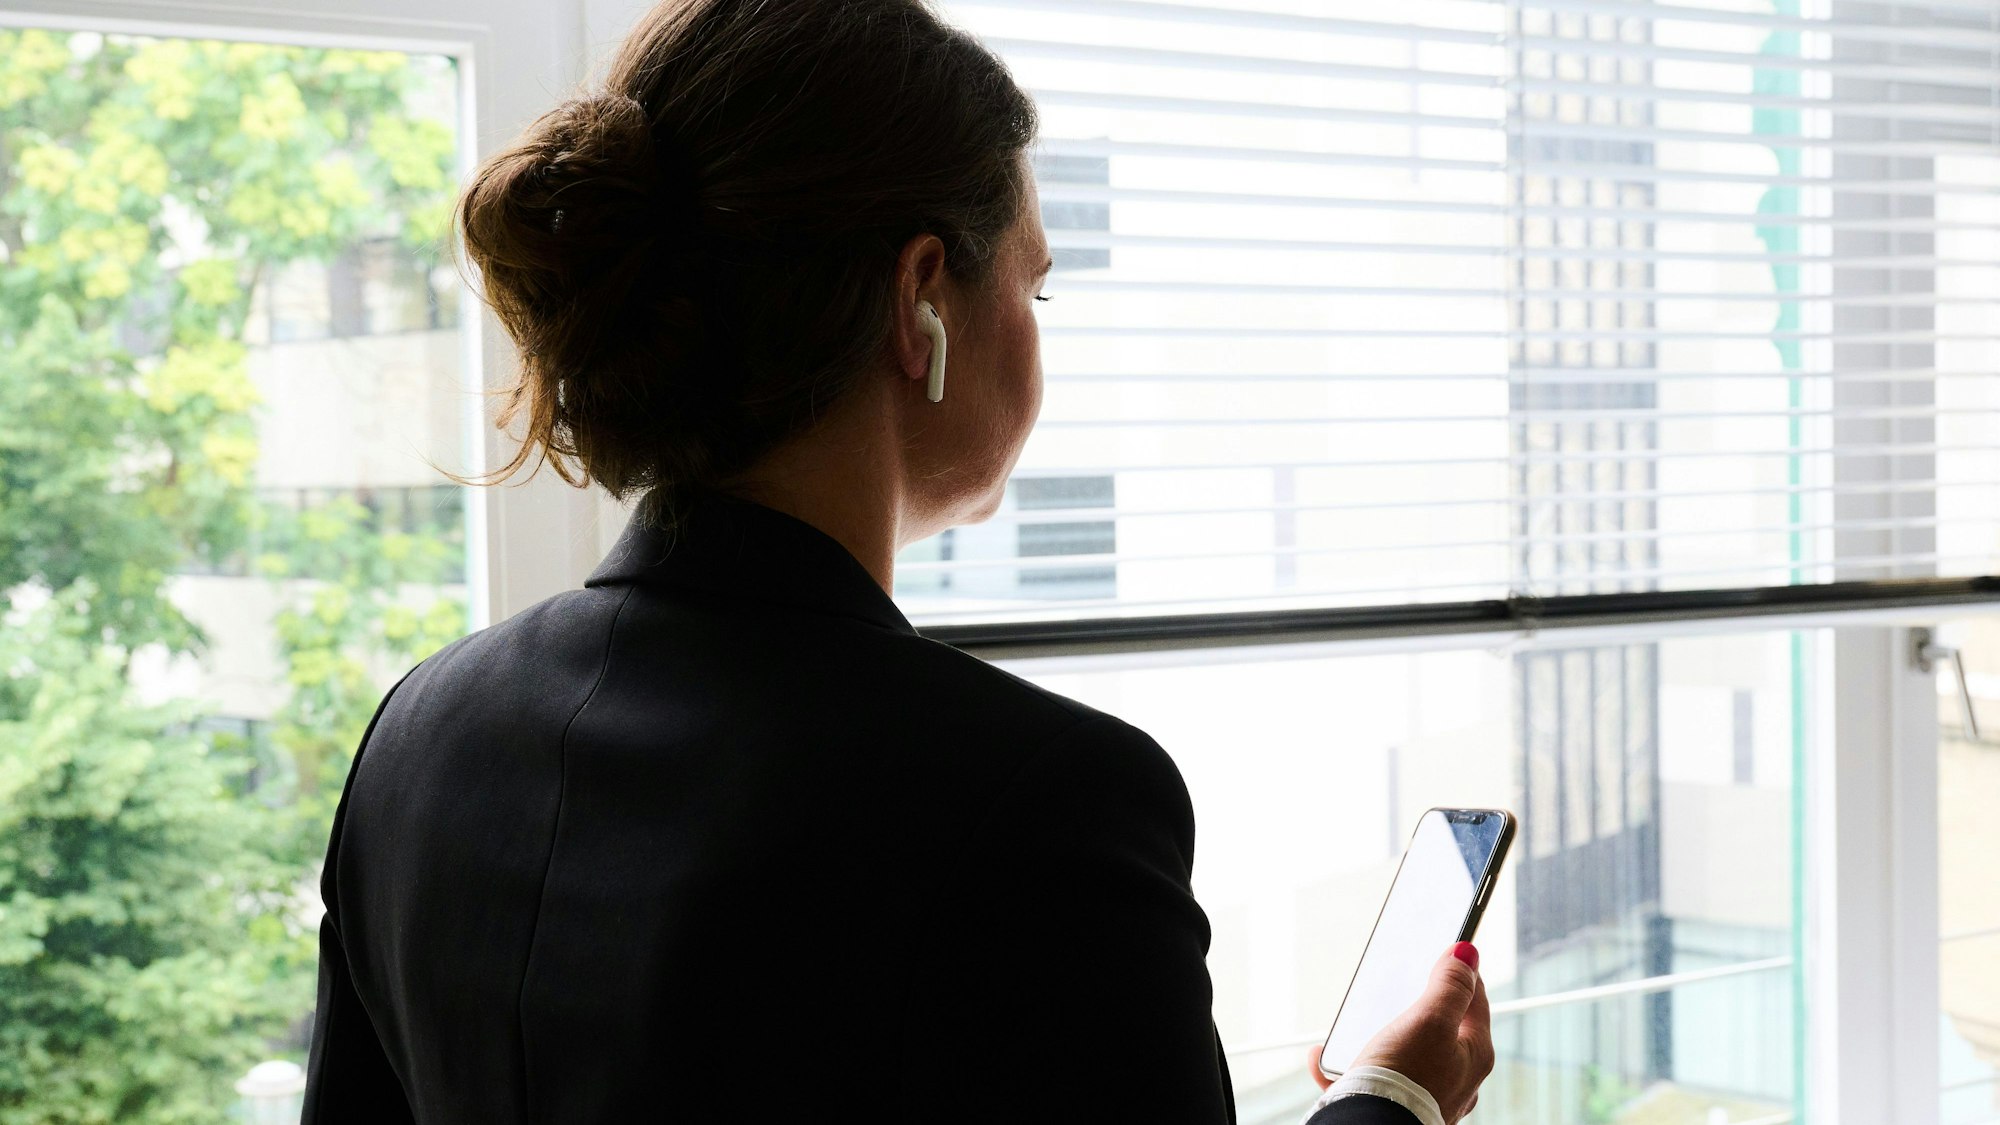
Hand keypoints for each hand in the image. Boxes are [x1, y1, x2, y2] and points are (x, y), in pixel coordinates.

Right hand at [1304, 942, 1493, 1121]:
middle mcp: (1457, 1077)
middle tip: (1398, 989)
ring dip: (1381, 1035)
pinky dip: (1349, 1064)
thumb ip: (1450, 986)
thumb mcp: (1430, 1021)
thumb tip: (1468, 953)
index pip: (1476, 1000)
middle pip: (1441, 1027)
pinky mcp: (1397, 1105)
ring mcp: (1428, 1093)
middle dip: (1417, 1006)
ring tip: (1359, 1025)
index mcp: (1474, 1054)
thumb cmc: (1405, 1079)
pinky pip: (1372, 1078)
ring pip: (1406, 1053)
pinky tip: (1325, 1056)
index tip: (1445, 952)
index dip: (1461, 972)